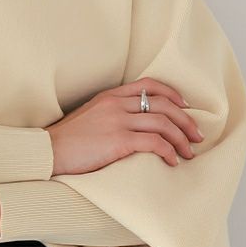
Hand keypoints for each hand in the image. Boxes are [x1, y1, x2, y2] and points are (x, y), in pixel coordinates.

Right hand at [45, 77, 203, 174]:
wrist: (48, 151)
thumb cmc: (67, 140)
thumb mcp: (89, 116)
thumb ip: (110, 114)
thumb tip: (133, 126)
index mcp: (110, 96)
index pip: (148, 85)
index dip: (172, 94)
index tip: (185, 107)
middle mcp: (116, 104)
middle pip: (162, 104)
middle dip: (185, 120)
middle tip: (196, 135)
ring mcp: (117, 121)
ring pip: (162, 123)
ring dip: (181, 138)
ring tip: (189, 152)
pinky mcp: (118, 140)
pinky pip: (154, 142)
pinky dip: (168, 151)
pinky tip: (172, 161)